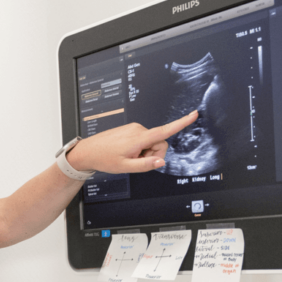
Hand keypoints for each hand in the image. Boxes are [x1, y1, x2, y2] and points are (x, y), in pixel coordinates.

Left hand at [67, 110, 197, 174]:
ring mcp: (134, 128)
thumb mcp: (125, 167)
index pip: (164, 131)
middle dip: (153, 155)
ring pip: (151, 142)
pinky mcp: (131, 129)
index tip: (194, 114)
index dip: (181, 123)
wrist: (88, 151)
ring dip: (144, 152)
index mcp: (139, 138)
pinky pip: (143, 140)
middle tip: (136, 161)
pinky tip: (126, 151)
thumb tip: (161, 162)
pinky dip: (139, 148)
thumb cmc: (104, 158)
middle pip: (159, 143)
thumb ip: (145, 166)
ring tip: (129, 156)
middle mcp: (138, 129)